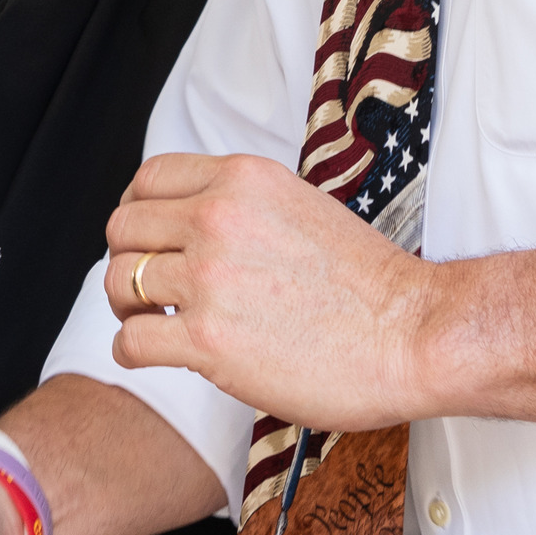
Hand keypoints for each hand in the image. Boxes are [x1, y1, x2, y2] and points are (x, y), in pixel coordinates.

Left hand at [105, 151, 431, 427]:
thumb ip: (243, 206)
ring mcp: (210, 279)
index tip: (145, 238)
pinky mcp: (209, 340)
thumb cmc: (371, 284)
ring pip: (121, 281)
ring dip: (128, 305)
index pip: (149, 179)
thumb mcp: (301, 206)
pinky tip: (146, 355)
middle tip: (146, 286)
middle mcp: (218, 220)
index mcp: (242, 181)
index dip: (137, 211)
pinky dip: (129, 351)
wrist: (415, 334)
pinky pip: (132, 340)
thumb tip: (194, 223)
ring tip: (151, 320)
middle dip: (127, 258)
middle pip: (123, 228)